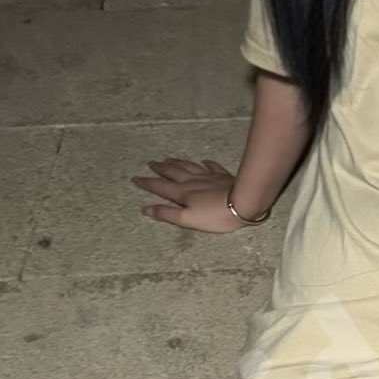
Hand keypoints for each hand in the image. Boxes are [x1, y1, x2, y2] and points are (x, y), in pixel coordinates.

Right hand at [130, 156, 254, 233]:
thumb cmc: (214, 216)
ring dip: (177, 163)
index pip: (160, 187)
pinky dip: (205, 164)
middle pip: (173, 172)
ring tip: (169, 159)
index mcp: (182, 193)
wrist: (243, 203)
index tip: (135, 178)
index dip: (146, 183)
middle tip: (151, 163)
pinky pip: (211, 167)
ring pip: (189, 167)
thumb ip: (167, 214)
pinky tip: (203, 161)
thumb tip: (146, 209)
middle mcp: (192, 182)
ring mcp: (208, 177)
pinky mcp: (222, 176)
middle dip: (160, 168)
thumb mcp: (187, 219)